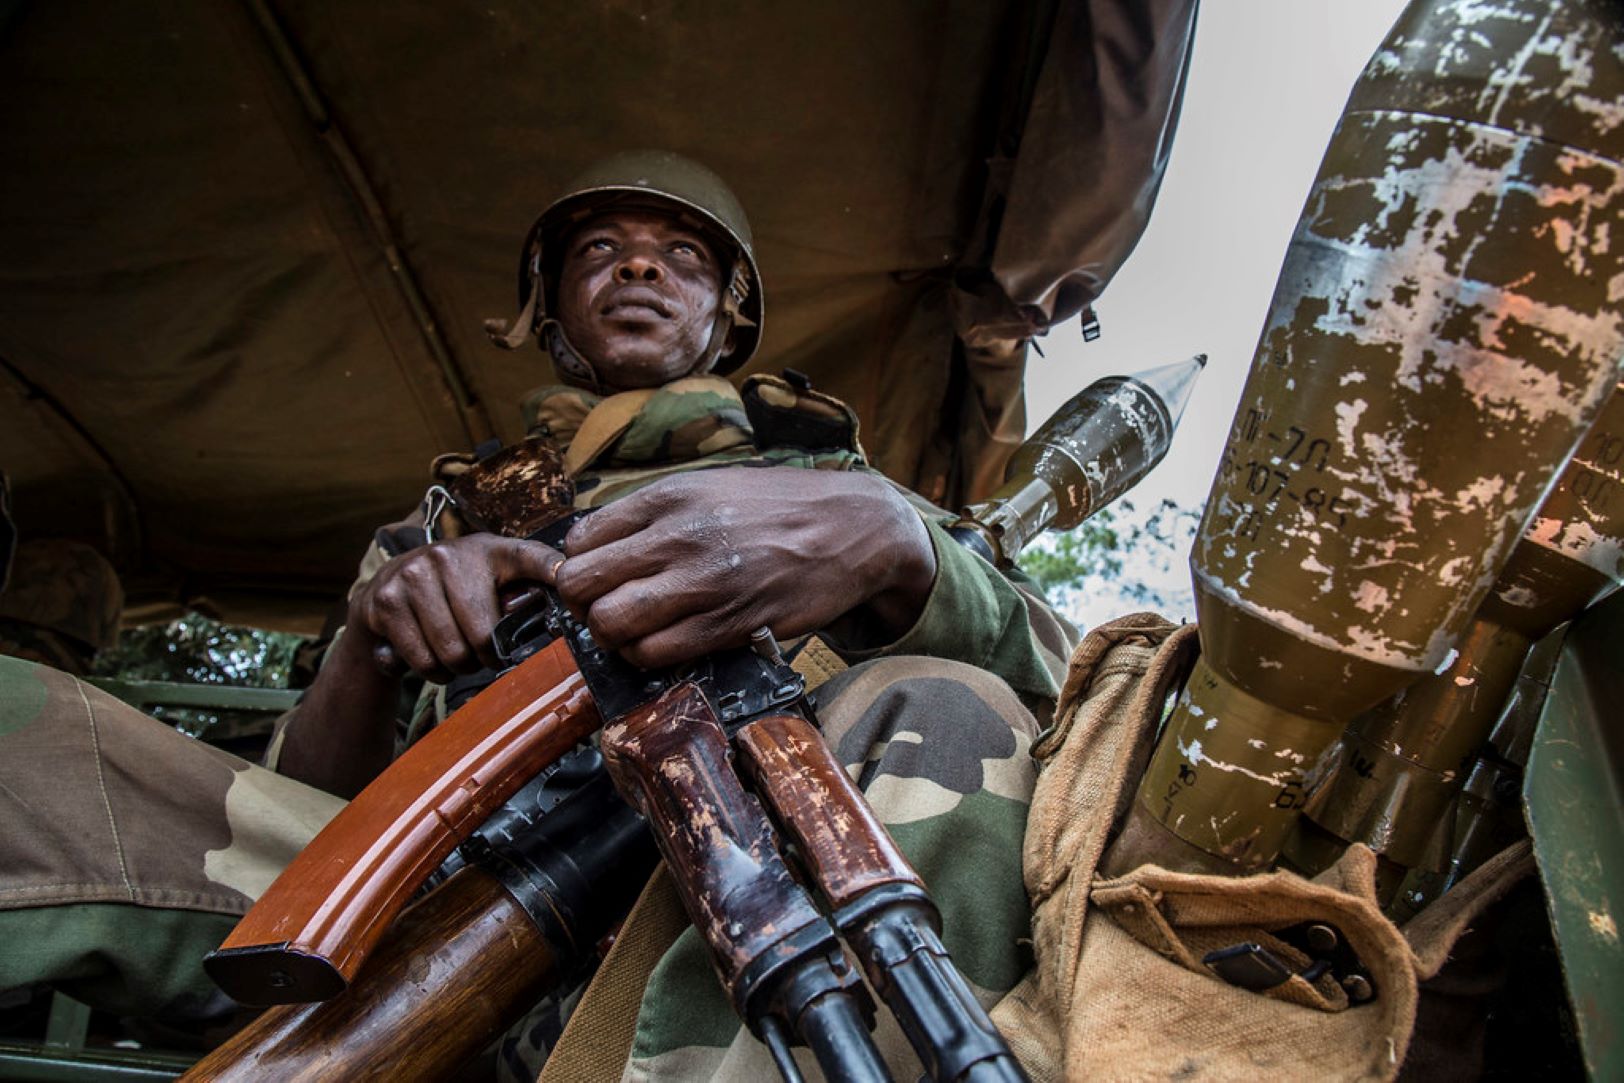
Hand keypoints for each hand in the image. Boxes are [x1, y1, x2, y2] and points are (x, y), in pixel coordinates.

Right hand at [346, 534, 563, 682]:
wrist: (384, 591)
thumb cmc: (451, 592)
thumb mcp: (488, 581)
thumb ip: (520, 595)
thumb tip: (563, 618)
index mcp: (489, 550)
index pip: (528, 556)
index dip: (550, 568)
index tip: (566, 577)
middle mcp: (449, 555)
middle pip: (483, 635)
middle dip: (484, 656)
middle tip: (479, 652)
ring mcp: (414, 575)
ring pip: (452, 653)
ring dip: (457, 667)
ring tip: (454, 651)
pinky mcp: (387, 601)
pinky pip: (423, 660)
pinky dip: (431, 671)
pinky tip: (430, 653)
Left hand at [553, 467, 936, 668]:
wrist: (853, 526)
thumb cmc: (780, 506)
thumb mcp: (711, 484)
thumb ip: (656, 512)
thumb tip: (598, 545)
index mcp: (668, 496)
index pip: (579, 542)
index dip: (580, 567)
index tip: (601, 578)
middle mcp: (678, 536)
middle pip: (581, 585)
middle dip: (586, 604)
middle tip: (609, 607)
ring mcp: (703, 582)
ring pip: (610, 624)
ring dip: (614, 635)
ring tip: (637, 629)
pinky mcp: (729, 623)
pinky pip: (654, 653)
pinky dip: (648, 655)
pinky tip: (667, 642)